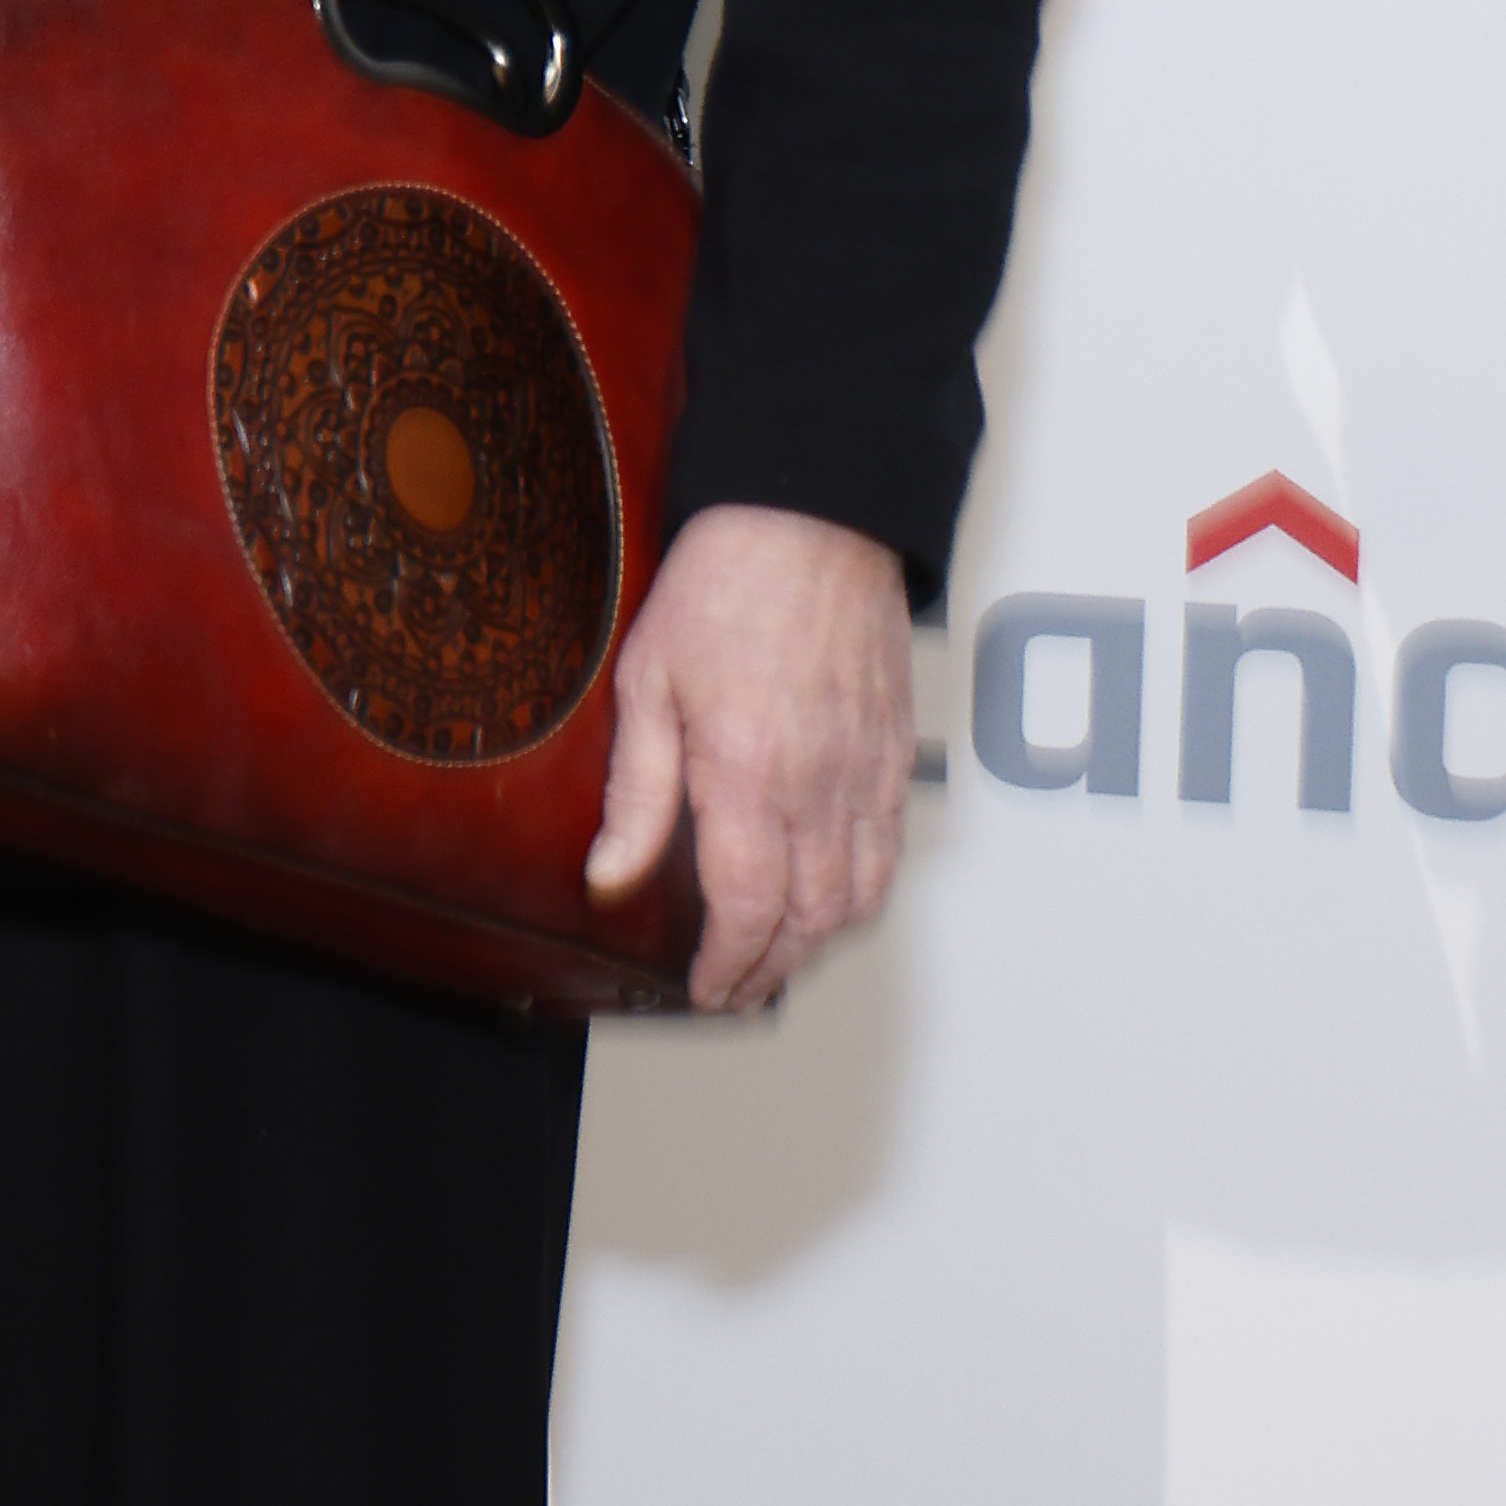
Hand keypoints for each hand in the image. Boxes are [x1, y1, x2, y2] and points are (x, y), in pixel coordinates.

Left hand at [585, 501, 912, 1013]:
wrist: (813, 517)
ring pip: (860, 897)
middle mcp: (820, 786)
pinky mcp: (895, 753)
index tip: (704, 988)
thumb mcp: (647, 683)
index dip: (726, 966)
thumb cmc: (726, 585)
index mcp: (750, 774)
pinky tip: (827, 895)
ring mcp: (867, 773)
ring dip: (819, 943)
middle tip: (734, 986)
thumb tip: (609, 877)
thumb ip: (635, 792)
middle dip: (770, 969)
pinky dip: (862, 894)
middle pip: (810, 922)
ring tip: (776, 955)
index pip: (747, 910)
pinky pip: (891, 851)